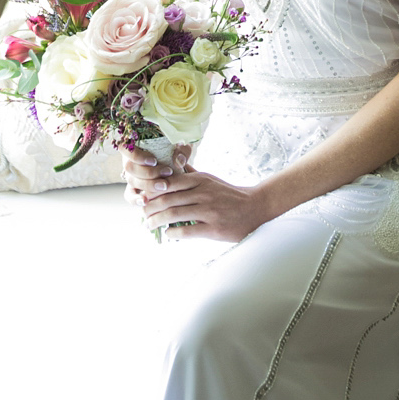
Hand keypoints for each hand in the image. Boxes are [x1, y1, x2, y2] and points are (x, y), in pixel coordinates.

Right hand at [122, 144, 191, 207]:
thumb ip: (181, 150)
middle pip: (130, 167)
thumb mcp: (180, 146)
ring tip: (165, 185)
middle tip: (167, 173)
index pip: (125, 148)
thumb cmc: (175, 150)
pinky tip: (145, 201)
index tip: (154, 161)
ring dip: (148, 184)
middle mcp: (129, 160)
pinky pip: (129, 195)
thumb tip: (179, 161)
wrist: (176, 162)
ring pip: (132, 180)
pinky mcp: (134, 189)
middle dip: (148, 172)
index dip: (138, 156)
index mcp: (134, 145)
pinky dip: (136, 199)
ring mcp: (131, 175)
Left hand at [137, 162, 266, 242]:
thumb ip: (192, 174)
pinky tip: (168, 234)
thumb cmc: (229, 194)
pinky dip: (173, 234)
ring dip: (157, 221)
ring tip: (150, 225)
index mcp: (201, 180)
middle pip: (167, 199)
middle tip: (143, 215)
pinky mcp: (213, 228)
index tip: (144, 197)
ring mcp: (209, 211)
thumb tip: (173, 165)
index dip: (152, 190)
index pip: (169, 182)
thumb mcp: (211, 180)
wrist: (255, 208)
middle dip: (150, 208)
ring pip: (174, 215)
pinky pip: (187, 231)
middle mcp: (203, 193)